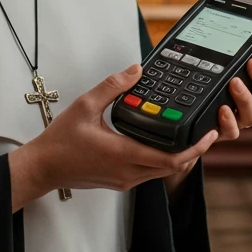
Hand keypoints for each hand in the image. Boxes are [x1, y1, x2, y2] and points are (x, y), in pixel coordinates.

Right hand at [9, 64, 218, 209]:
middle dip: (194, 151)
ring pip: (162, 172)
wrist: (42, 168)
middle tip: (206, 132)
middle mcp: (128, 172)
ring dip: (179, 157)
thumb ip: (113, 86)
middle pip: (173, 167)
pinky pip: (149, 174)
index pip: (171, 159)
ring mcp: (124, 180)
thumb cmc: (60, 140)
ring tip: (189, 136)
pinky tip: (162, 144)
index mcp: (123, 154)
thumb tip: (136, 70)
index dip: (195, 148)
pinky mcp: (119, 181)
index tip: (209, 134)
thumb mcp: (85, 105)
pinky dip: (162, 161)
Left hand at [164, 45, 251, 195]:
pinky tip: (222, 110)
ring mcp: (239, 120)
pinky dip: (228, 121)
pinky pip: (232, 131)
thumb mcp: (217, 70)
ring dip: (245, 98)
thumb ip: (226, 56)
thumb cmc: (209, 89)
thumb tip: (223, 27)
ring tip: (234, 83)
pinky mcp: (224, 132)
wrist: (192, 121)